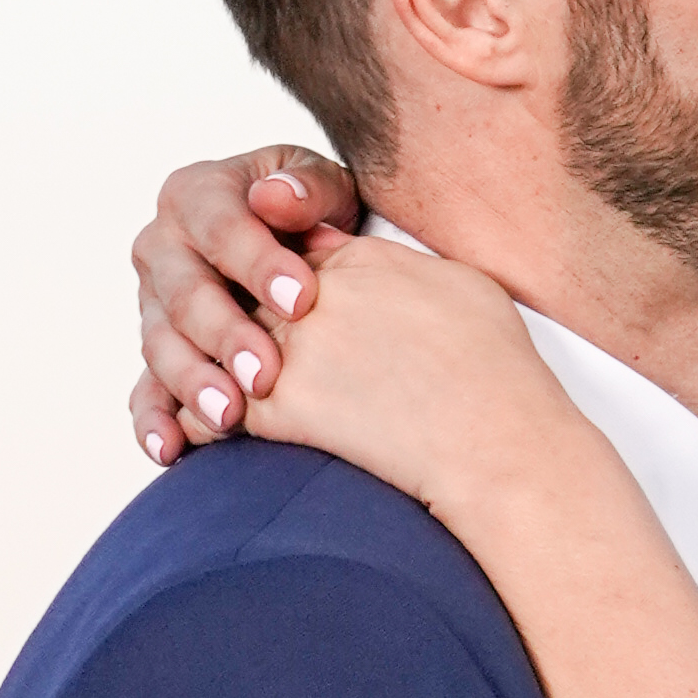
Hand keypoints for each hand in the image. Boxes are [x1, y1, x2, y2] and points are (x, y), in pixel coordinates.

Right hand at [131, 146, 364, 467]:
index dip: (257, 263)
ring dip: (193, 384)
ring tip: (229, 417)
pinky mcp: (161, 356)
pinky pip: (147, 390)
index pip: (220, 226)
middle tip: (264, 375)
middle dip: (224, 336)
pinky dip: (155, 421)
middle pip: (184, 294)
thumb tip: (273, 197)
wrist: (304, 252)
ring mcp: (155, 306)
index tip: (301, 300)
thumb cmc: (315, 215)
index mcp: (197, 196)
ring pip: (161, 345)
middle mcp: (164, 249)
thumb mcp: (322, 186)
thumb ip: (306, 188)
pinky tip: (171, 450)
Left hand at [206, 222, 565, 525]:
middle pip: (244, 296)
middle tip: (220, 351)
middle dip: (228, 321)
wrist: (497, 442)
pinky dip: (199, 425)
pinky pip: (212, 411)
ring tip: (206, 398)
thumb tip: (376, 261)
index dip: (275, 282)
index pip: (288, 255)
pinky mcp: (278, 405)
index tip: (276, 309)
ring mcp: (291, 348)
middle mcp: (311, 294)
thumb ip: (402, 267)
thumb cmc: (497, 376)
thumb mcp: (460, 286)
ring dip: (206, 374)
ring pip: (218, 348)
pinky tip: (200, 440)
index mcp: (353, 261)